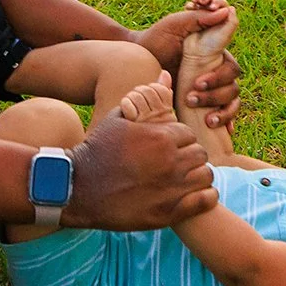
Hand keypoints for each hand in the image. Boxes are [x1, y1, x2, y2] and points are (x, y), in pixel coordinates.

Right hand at [60, 111, 216, 231]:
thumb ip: (146, 97)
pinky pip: (206, 200)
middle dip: (189, 156)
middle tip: (174, 163)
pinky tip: (191, 195)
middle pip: (200, 154)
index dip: (179, 140)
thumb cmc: (98, 149)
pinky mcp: (170, 212)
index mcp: (160, 137)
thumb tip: (165, 73)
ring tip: (182, 178)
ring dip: (196, 175)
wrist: (79, 187)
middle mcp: (170, 161)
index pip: (189, 134)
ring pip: (205, 175)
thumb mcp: (118, 117)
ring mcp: (172, 188)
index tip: (167, 147)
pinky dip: (204, 196)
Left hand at [136, 9, 242, 125]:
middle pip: (232, 81)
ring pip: (230, 98)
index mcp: (215, 52)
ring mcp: (211, 87)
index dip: (221, 74)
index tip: (200, 75)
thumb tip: (227, 10)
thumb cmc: (155, 39)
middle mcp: (216, 70)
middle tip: (193, 90)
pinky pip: (224, 113)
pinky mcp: (204, 103)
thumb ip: (198, 18)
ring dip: (218, 106)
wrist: (136, 61)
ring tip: (196, 109)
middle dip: (215, 88)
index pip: (231, 63)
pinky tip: (220, 129)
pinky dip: (226, 121)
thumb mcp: (174, 25)